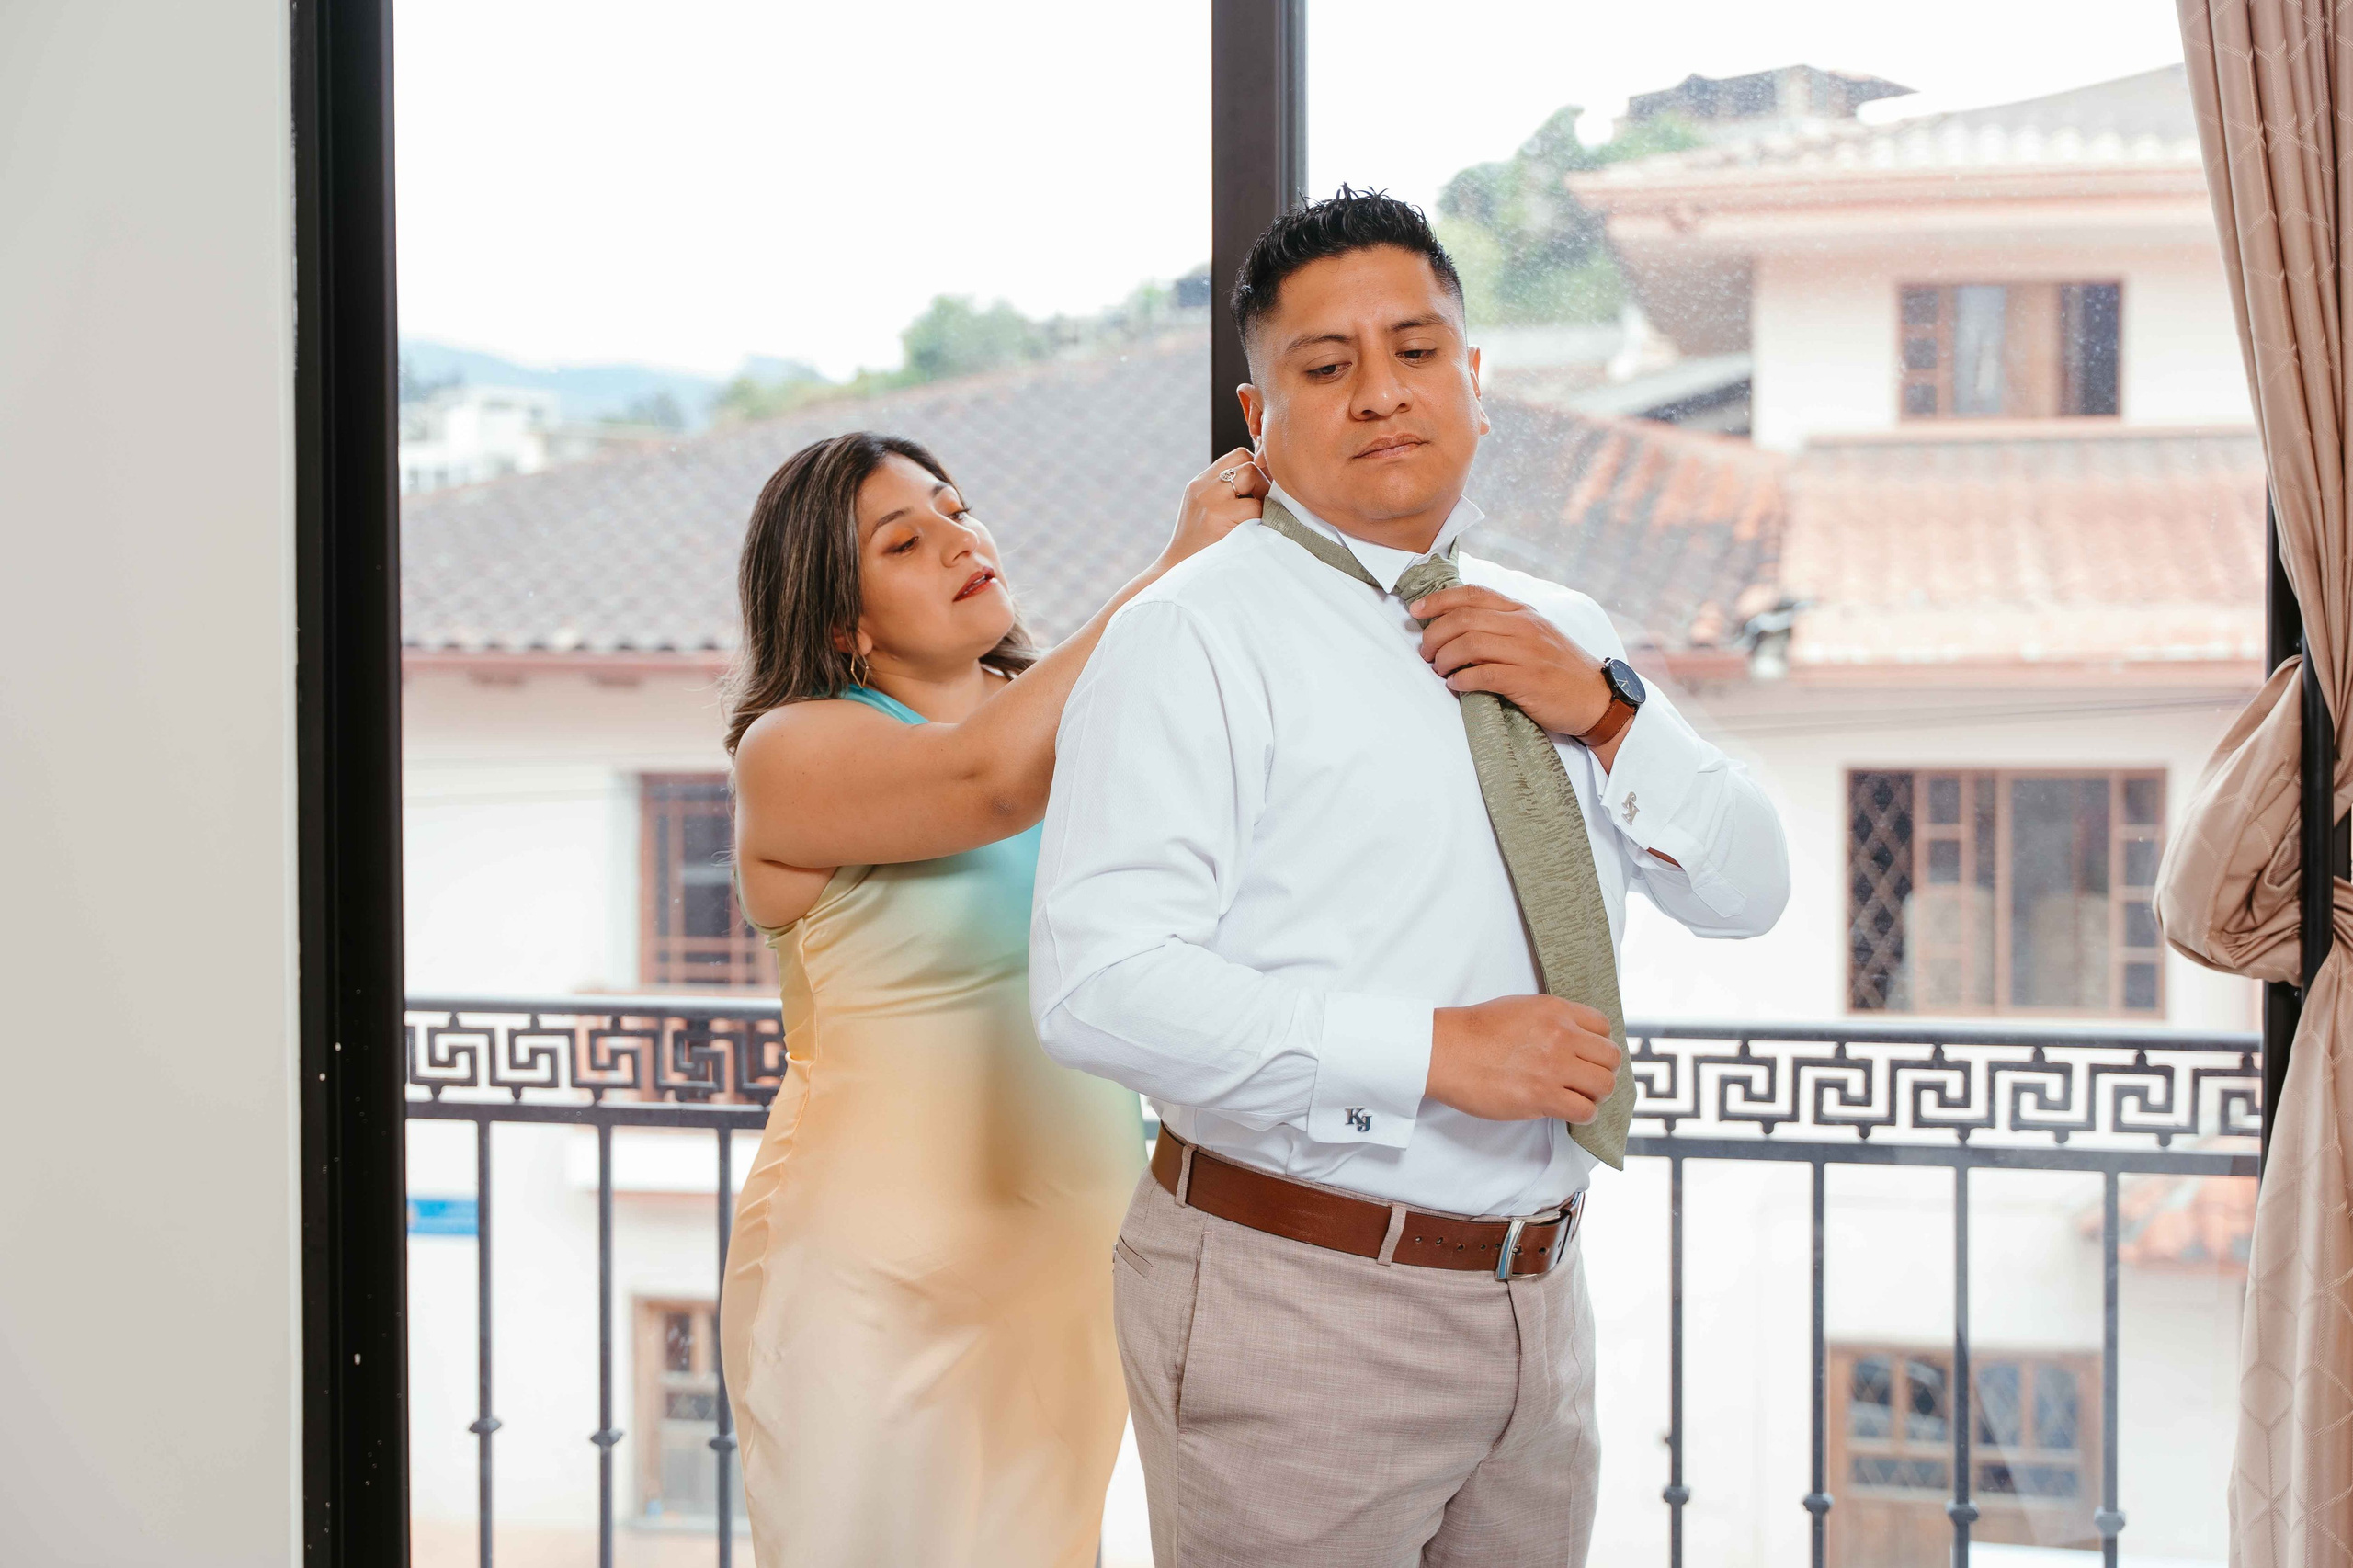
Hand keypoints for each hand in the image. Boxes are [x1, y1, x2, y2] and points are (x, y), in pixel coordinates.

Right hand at [1155, 447, 1266, 572]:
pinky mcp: (1218, 516)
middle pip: (1246, 460)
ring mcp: (1209, 499)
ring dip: (1262, 495)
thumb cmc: (1200, 550)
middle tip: (1263, 507)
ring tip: (1258, 519)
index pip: (1237, 456)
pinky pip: (1255, 506)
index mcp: (1199, 484)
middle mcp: (1202, 486)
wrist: (1178, 575)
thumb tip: (1271, 482)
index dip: (1256, 469)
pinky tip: (1255, 533)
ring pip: (1251, 474)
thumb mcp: (1207, 514)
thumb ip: (1228, 495)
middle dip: (1262, 480)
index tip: (1260, 493)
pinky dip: (1263, 518)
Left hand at [1407, 583, 1611, 739]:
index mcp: (1522, 611)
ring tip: (1439, 670)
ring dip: (1444, 659)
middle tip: (1426, 653)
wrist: (1596, 698)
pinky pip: (1483, 675)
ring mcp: (1527, 653)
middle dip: (1434, 635)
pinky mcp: (1527, 681)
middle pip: (1464, 619)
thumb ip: (1502, 624)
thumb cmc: (1559, 668)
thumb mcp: (1534, 634)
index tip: (1416, 611)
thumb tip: (1457, 623)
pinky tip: (1456, 686)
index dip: (1439, 600)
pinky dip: (1461, 680)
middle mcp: (1524, 626)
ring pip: (1469, 644)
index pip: (1473, 594)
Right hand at [1426, 995, 1621, 1123]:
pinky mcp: (1542, 1096)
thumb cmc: (1474, 1031)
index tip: (1586, 1056)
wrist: (1445, 1050)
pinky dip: (1582, 1115)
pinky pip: (1585, 1111)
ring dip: (1594, 1095)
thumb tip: (1571, 1038)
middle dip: (1601, 1072)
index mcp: (1556, 1011)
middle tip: (1584, 1081)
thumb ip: (1551, 1020)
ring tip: (1577, 1098)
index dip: (1598, 1044)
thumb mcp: (1520, 1008)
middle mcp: (1561, 1036)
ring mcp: (1554, 1067)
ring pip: (1604, 1086)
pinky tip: (1567, 1111)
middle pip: (1611, 1058)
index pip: (1604, 1027)